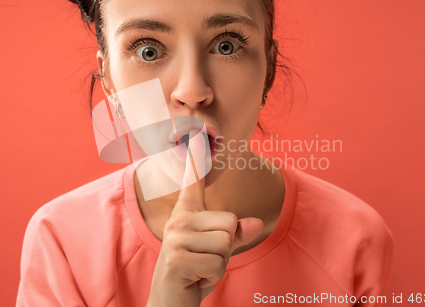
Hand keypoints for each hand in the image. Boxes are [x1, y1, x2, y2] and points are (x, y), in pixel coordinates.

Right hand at [146, 130, 263, 306]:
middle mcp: (179, 221)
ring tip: (201, 269)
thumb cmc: (194, 272)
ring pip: (226, 242)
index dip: (196, 159)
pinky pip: (217, 263)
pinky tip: (196, 279)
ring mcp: (175, 238)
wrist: (170, 303)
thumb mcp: (218, 251)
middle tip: (206, 261)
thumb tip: (255, 223)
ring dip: (220, 264)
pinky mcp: (176, 259)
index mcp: (187, 215)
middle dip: (227, 248)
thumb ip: (236, 235)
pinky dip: (213, 277)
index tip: (195, 135)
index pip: (193, 183)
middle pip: (230, 221)